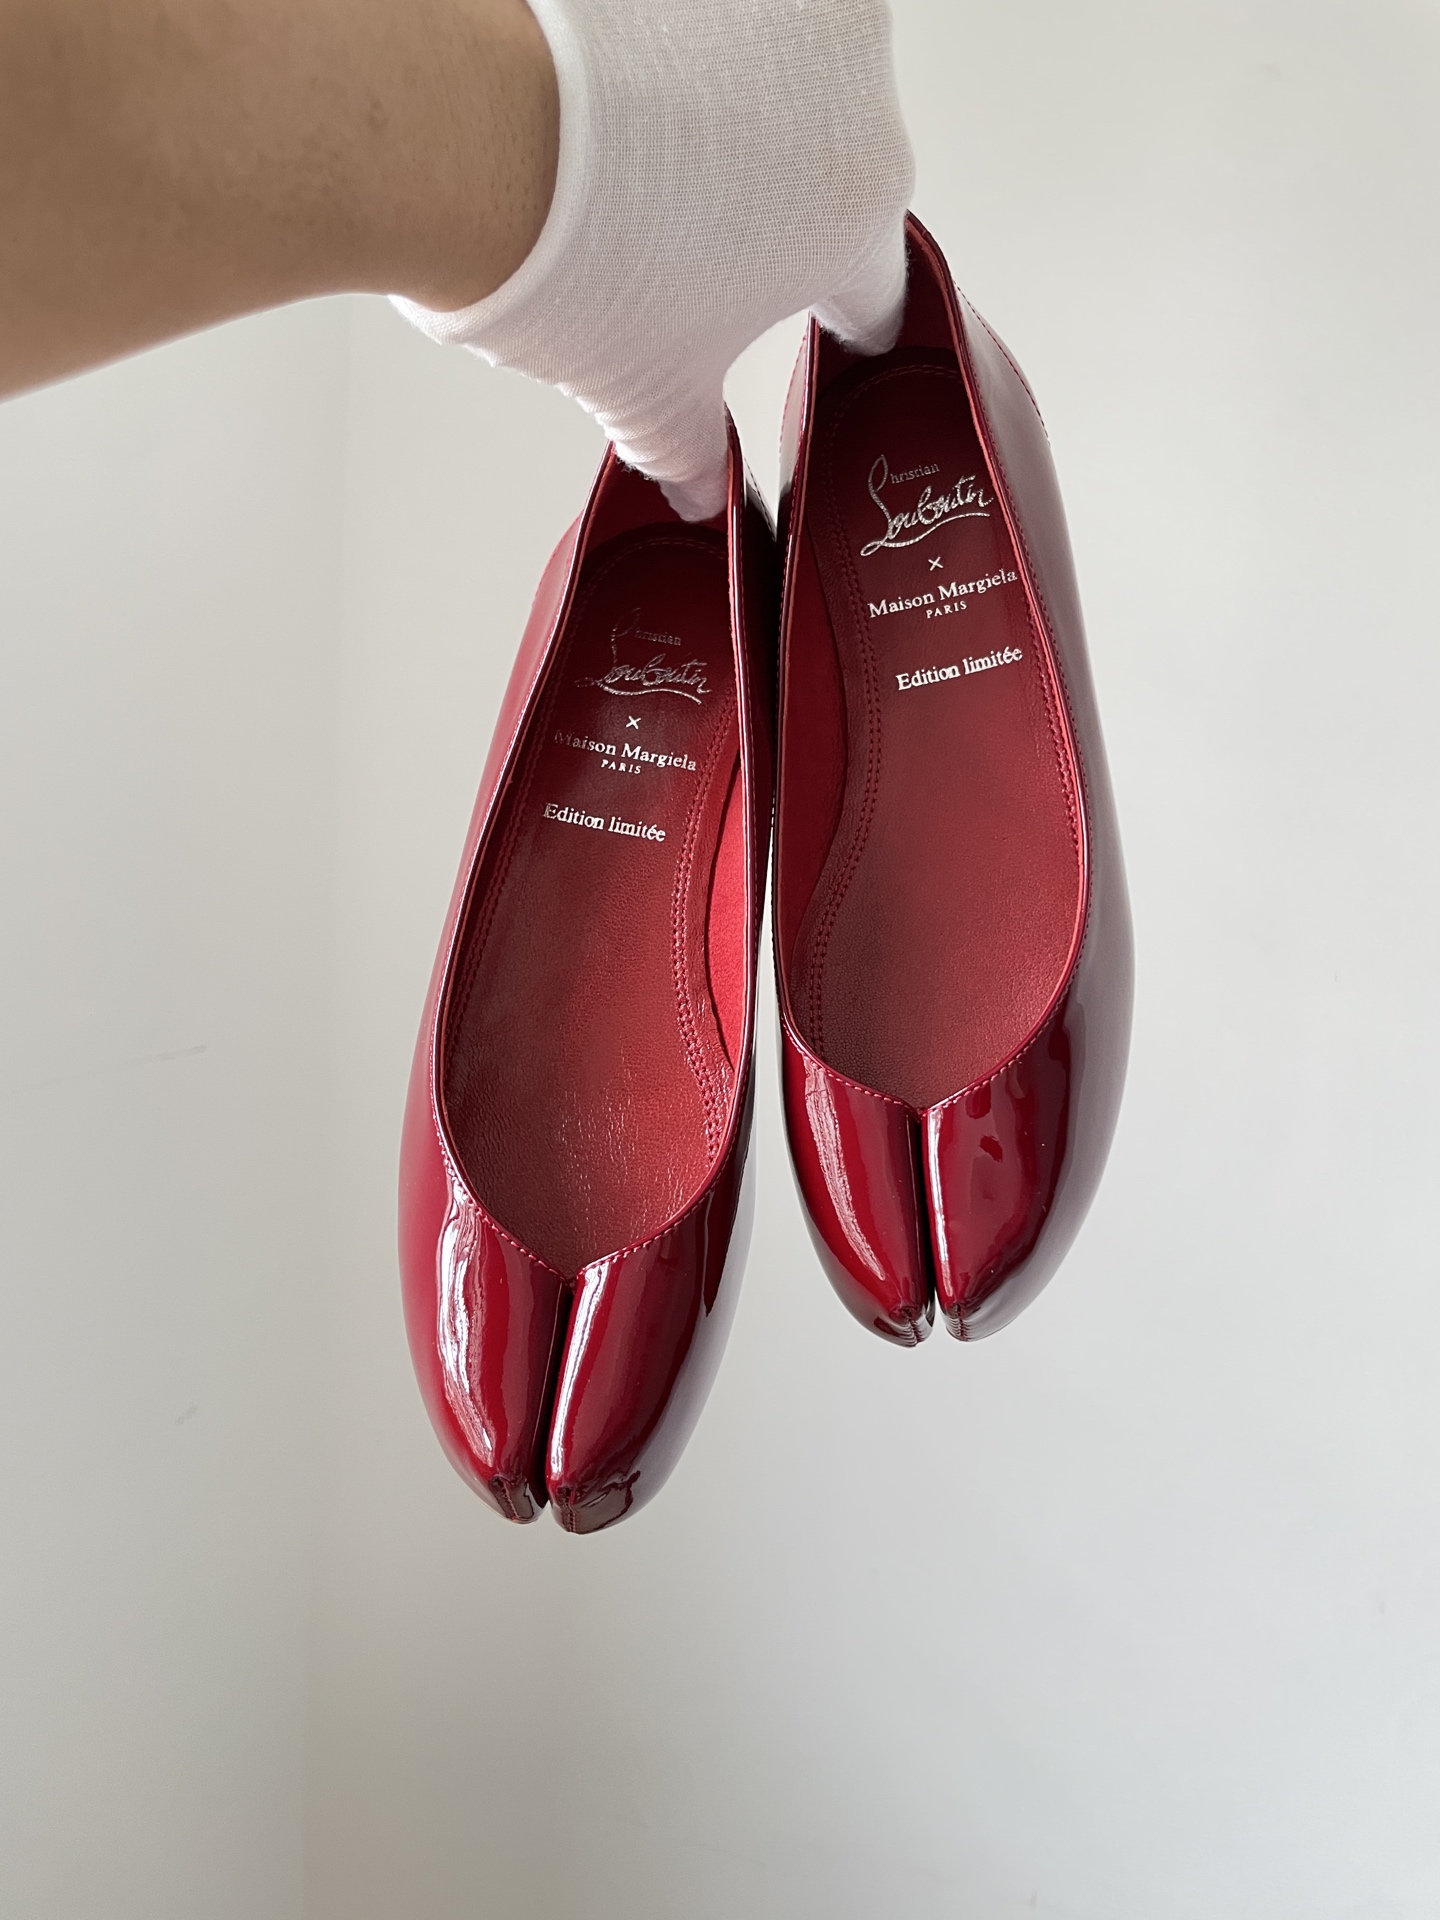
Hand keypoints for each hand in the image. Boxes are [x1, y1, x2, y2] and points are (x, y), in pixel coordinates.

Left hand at [397, 0, 914, 518]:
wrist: (459, 126)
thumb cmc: (560, 252)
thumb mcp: (639, 388)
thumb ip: (688, 448)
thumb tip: (696, 494)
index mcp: (853, 212)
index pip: (875, 281)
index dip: (842, 317)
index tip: (820, 320)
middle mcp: (849, 86)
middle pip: (830, 161)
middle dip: (768, 203)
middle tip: (680, 237)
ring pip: (777, 70)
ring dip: (728, 106)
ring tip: (632, 154)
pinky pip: (712, 13)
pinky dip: (673, 41)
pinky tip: (610, 78)